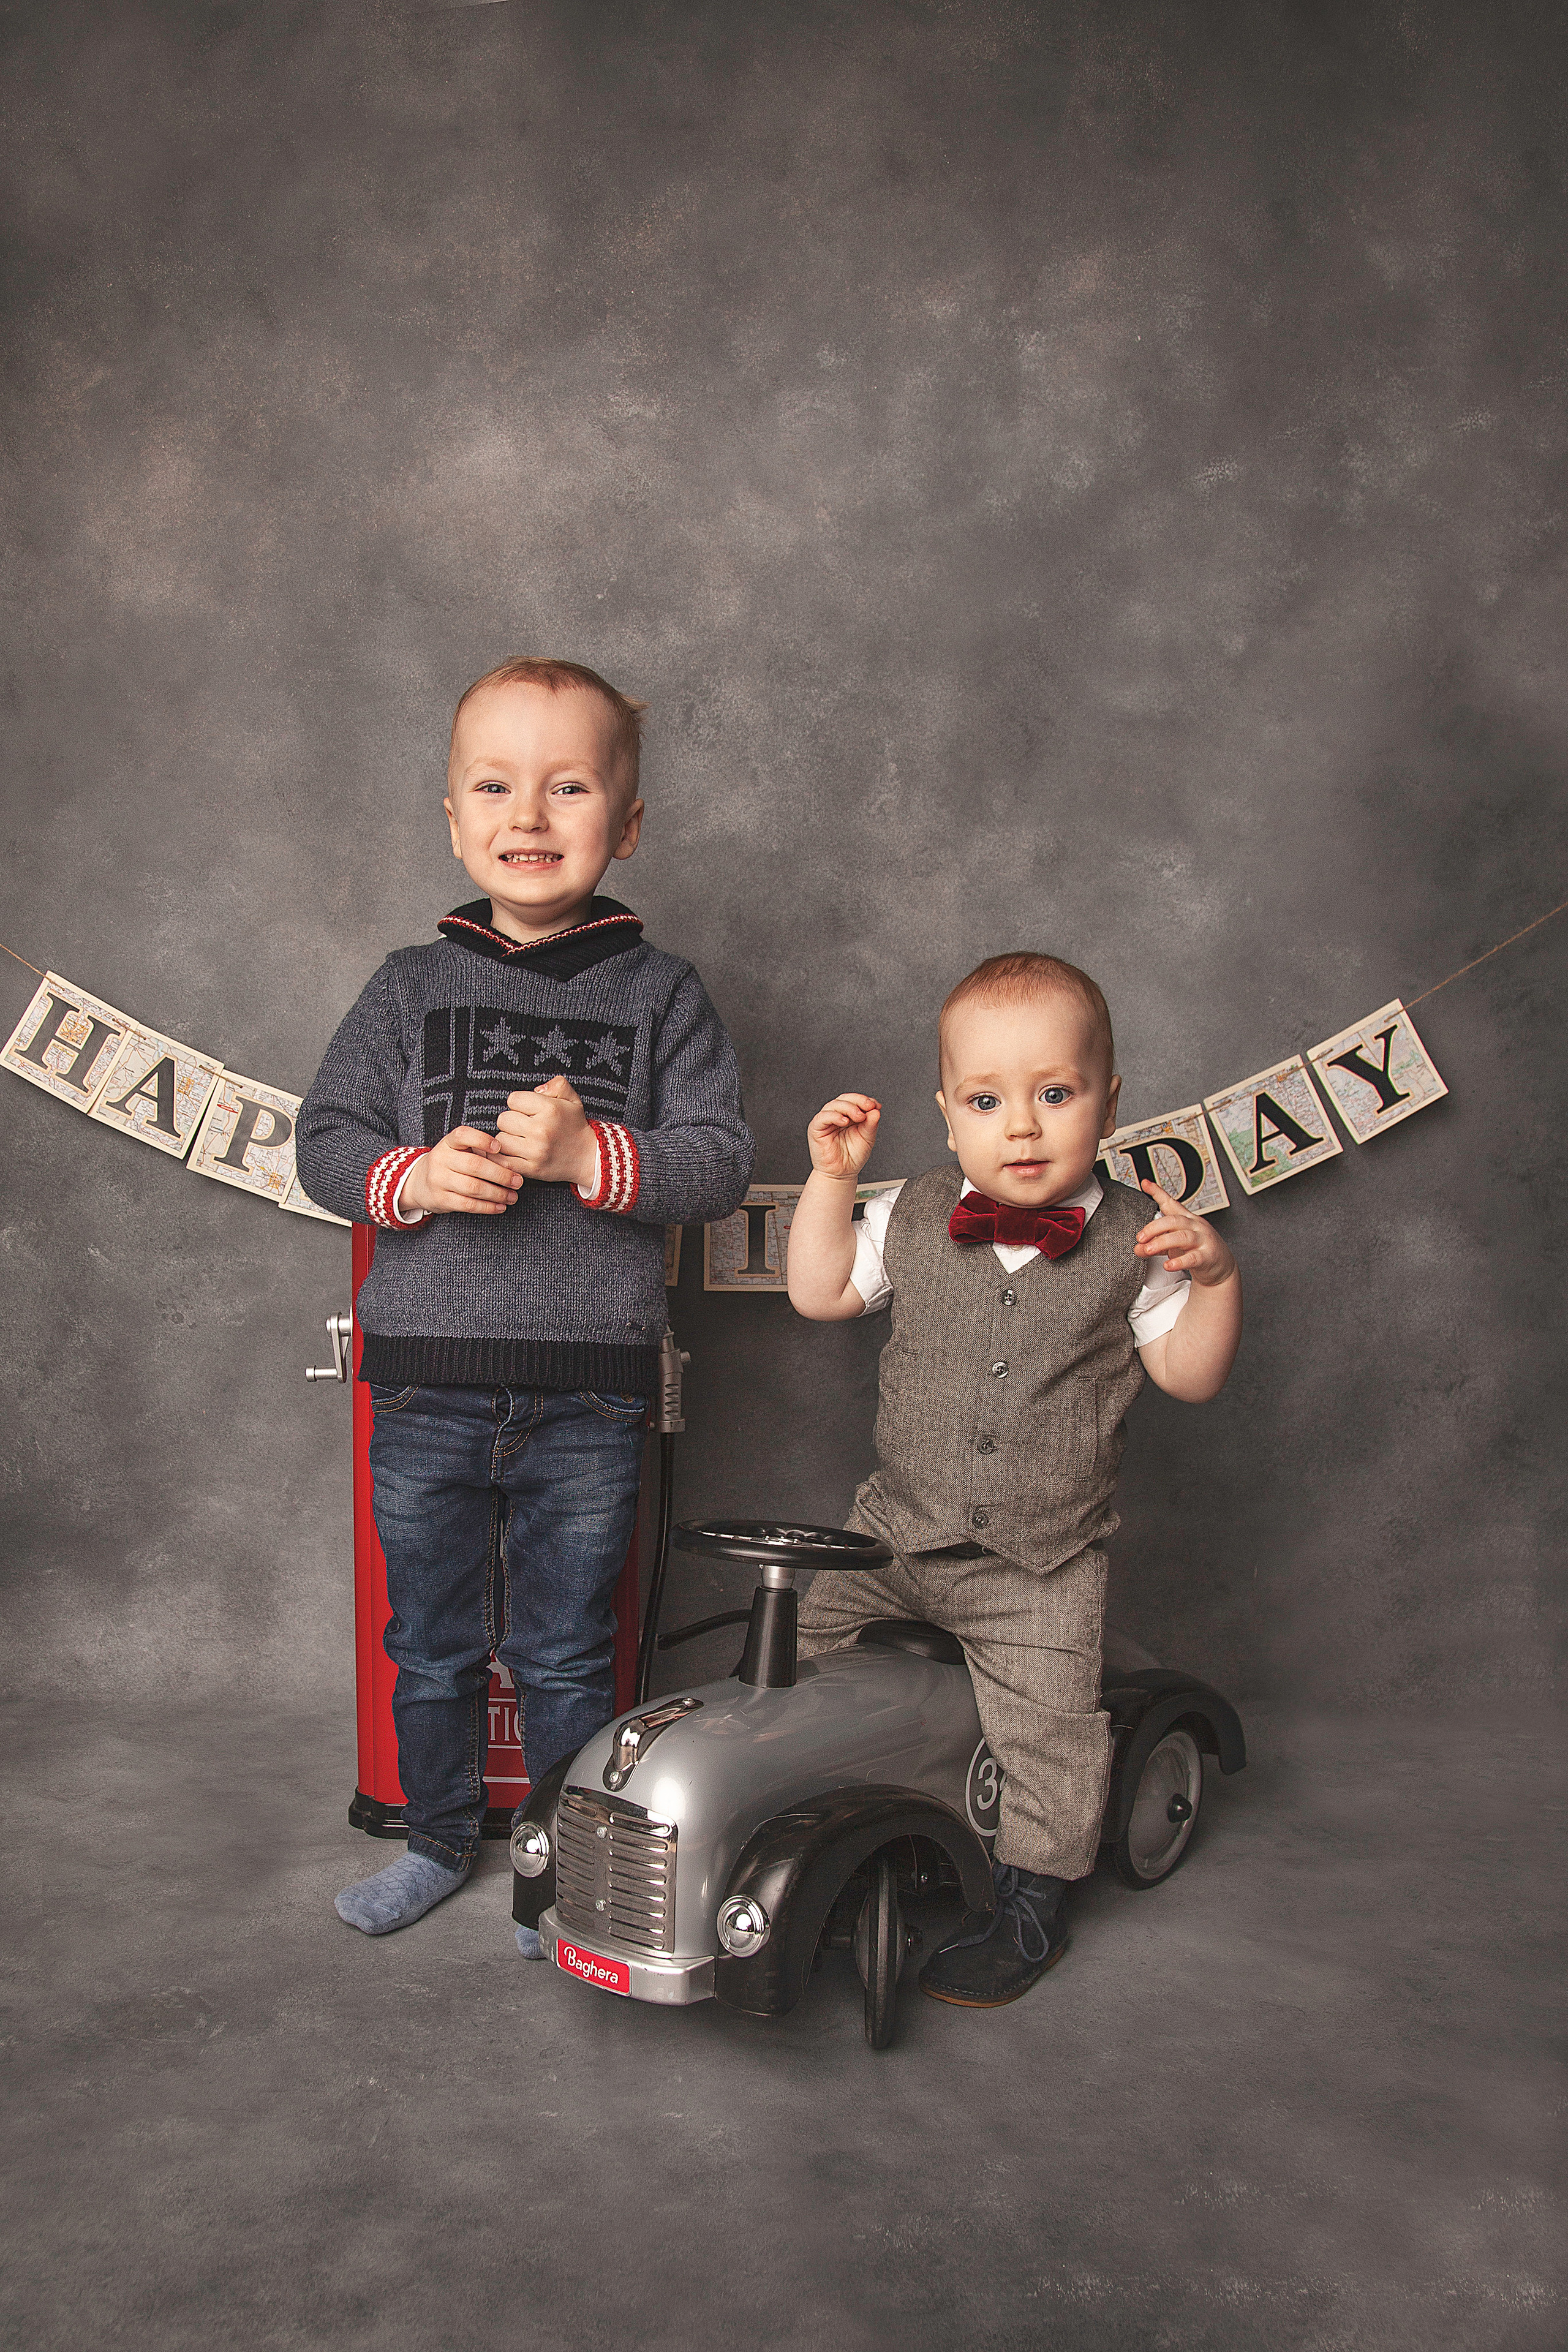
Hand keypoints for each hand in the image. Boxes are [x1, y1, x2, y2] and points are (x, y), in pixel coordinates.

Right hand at [401, 1127, 519, 1216]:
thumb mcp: (459, 1152)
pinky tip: (500, 1207)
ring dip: (497, 1194)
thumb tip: (510, 1164)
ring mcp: (439, 1180)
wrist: (419, 1182)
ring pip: (473, 1187)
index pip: (463, 1135)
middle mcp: (441, 1159)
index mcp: (448, 1143)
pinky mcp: (440, 1199)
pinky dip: (487, 1207)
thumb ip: (481, 1153)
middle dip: (501, 1175)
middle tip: (518, 1181)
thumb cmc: (450, 1164)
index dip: (481, 1140)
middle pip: (475, 1165)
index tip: (498, 1147)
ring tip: (512, 1196)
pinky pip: (467, 1204)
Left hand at [495, 1075, 596, 1187]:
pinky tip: (512, 1152)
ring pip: (500, 1139)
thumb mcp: (573, 1099)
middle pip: (503, 1119)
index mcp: (550, 1109)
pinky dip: (502, 1157)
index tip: (528, 1110)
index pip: (513, 1100)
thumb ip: (557, 1085)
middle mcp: (541, 1130)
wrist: (588, 1157)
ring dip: (507, 1139)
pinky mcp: (531, 1168)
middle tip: (524, 1126)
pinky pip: (503, 1160)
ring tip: (521, 1140)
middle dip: (512, 1121)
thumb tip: (537, 1089)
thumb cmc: (575, 1126)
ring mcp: (535, 1151)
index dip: (519, 1103)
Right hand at [807, 1093, 880, 1181]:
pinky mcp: (816, 1128)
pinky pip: (823, 1117)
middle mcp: (836, 1116)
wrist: (841, 1174)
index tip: (876, 1105)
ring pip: (834, 1105)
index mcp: (848, 1116)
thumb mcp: (867, 1138)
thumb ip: (871, 1124)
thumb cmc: (852, 1157)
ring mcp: (825, 1121)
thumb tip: (876, 1110)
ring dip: (849, 1107)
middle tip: (869, 1107)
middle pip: (844, 1099)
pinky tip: (845, 1121)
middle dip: (858, 1101)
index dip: (865, 1100)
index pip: (854, 1100)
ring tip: (859, 1117)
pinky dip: (835, 1116)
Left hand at [1134, 1180, 1236, 1285]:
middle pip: (1174, 1220)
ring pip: (1182, 1237)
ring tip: (1148, 1250)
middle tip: (1140, 1238)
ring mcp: (1203, 1241)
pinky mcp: (1207, 1257)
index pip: (1171, 1203)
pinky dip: (1179, 1262)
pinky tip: (1168, 1265)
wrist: (1222, 1266)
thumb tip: (1138, 1248)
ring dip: (1162, 1242)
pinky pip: (1193, 1258)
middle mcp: (1195, 1227)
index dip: (1158, 1193)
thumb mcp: (1176, 1244)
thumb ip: (1157, 1243)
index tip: (1145, 1184)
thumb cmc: (1198, 1250)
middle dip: (1154, 1228)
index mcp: (1187, 1219)